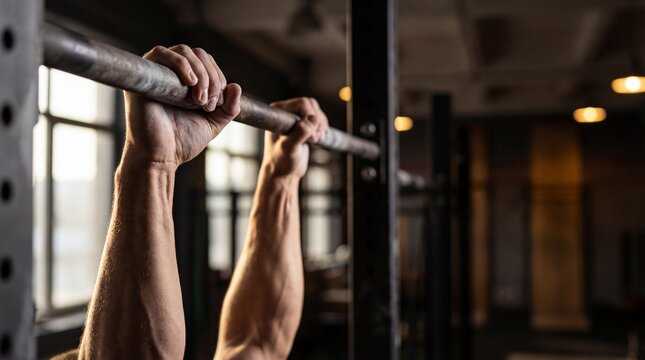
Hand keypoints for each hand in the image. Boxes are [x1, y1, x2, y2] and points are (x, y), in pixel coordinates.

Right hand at [123, 45, 241, 167]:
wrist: (162, 157)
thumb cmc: (183, 141)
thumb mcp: (214, 122)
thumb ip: (229, 107)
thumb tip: (236, 86)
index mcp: (186, 80)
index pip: (207, 62)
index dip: (218, 78)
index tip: (219, 104)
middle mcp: (171, 73)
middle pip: (198, 54)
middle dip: (211, 77)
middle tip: (209, 104)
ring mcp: (156, 72)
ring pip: (184, 51)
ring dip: (200, 73)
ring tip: (200, 99)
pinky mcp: (143, 77)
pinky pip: (160, 53)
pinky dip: (181, 64)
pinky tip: (191, 83)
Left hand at [264, 97, 328, 178]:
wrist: (284, 173)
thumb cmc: (280, 162)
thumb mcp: (289, 149)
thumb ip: (300, 133)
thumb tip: (313, 119)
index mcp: (277, 114)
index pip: (301, 104)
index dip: (310, 116)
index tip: (310, 136)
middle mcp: (285, 113)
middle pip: (310, 104)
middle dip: (317, 122)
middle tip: (314, 139)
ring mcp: (294, 118)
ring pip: (316, 110)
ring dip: (320, 125)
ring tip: (315, 140)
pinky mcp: (303, 124)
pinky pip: (318, 117)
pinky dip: (322, 127)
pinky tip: (318, 138)